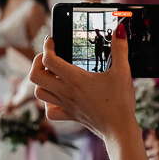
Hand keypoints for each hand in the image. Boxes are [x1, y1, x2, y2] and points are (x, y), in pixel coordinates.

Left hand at [29, 25, 138, 141]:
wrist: (120, 130)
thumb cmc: (120, 102)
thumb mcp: (123, 72)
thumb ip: (120, 49)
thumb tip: (120, 29)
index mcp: (75, 79)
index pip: (48, 60)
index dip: (47, 47)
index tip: (52, 41)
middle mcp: (66, 92)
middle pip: (35, 76)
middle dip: (37, 62)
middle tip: (49, 56)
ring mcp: (66, 105)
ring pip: (38, 93)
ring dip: (41, 81)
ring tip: (52, 73)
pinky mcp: (69, 116)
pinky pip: (49, 111)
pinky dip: (48, 102)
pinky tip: (58, 96)